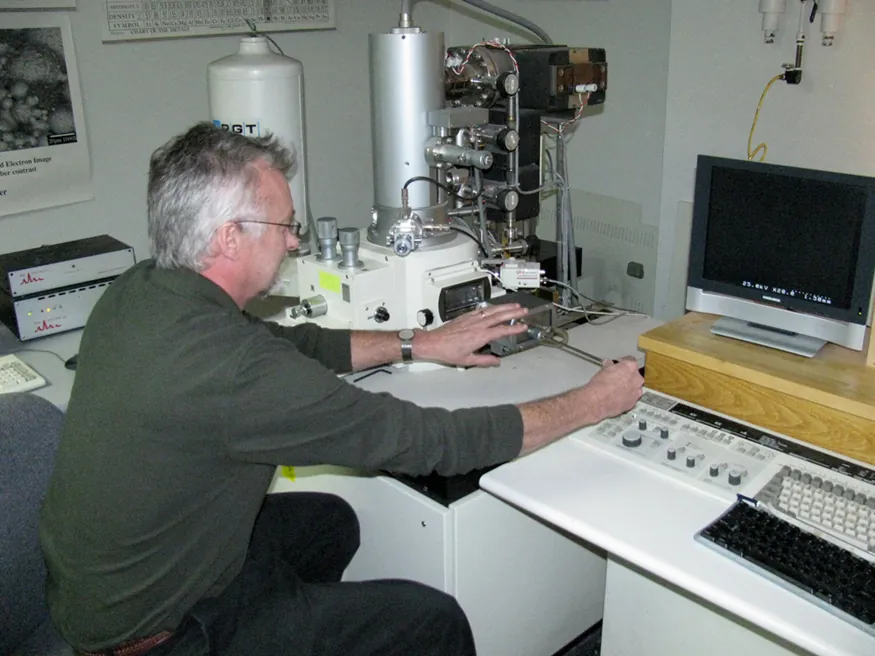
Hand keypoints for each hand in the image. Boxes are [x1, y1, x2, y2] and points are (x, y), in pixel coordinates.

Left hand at [414, 303, 528, 366]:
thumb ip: (484, 360)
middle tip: (523, 310)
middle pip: (499, 316)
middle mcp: (477, 325)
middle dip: (513, 312)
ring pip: (491, 310)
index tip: (523, 326)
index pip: (501, 330)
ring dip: (504, 307)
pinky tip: (496, 307)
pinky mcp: (465, 316)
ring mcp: (471, 319)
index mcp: (480, 336)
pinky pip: (481, 309)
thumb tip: (496, 361)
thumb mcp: (468, 360)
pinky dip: (491, 307)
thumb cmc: (447, 351)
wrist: (433, 342)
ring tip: (514, 305)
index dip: (514, 328)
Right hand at [584, 357, 643, 419]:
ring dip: (628, 387)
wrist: (598, 400)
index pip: (630, 360)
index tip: (618, 365)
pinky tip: (617, 398)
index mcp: (630, 366)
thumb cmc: (600, 385)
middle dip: (627, 376)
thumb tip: (608, 365)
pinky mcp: (633, 402)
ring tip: (616, 389)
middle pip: (635, 374)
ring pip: (635, 387)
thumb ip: (609, 366)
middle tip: (616, 378)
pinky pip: (632, 398)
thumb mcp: (603, 370)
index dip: (623, 362)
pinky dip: (626, 397)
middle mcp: (637, 378)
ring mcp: (636, 391)